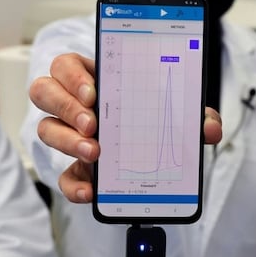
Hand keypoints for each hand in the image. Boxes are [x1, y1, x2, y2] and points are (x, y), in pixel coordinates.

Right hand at [29, 53, 222, 203]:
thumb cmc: (156, 118)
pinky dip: (74, 185)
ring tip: (95, 153)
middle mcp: (74, 105)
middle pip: (45, 92)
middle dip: (66, 107)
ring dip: (67, 141)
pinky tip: (91, 191)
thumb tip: (210, 127)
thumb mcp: (176, 110)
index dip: (72, 76)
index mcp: (95, 79)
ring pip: (45, 129)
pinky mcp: (76, 169)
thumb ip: (194, 114)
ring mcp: (70, 136)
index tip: (93, 92)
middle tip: (93, 124)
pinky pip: (62, 176)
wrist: (156, 160)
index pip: (66, 65)